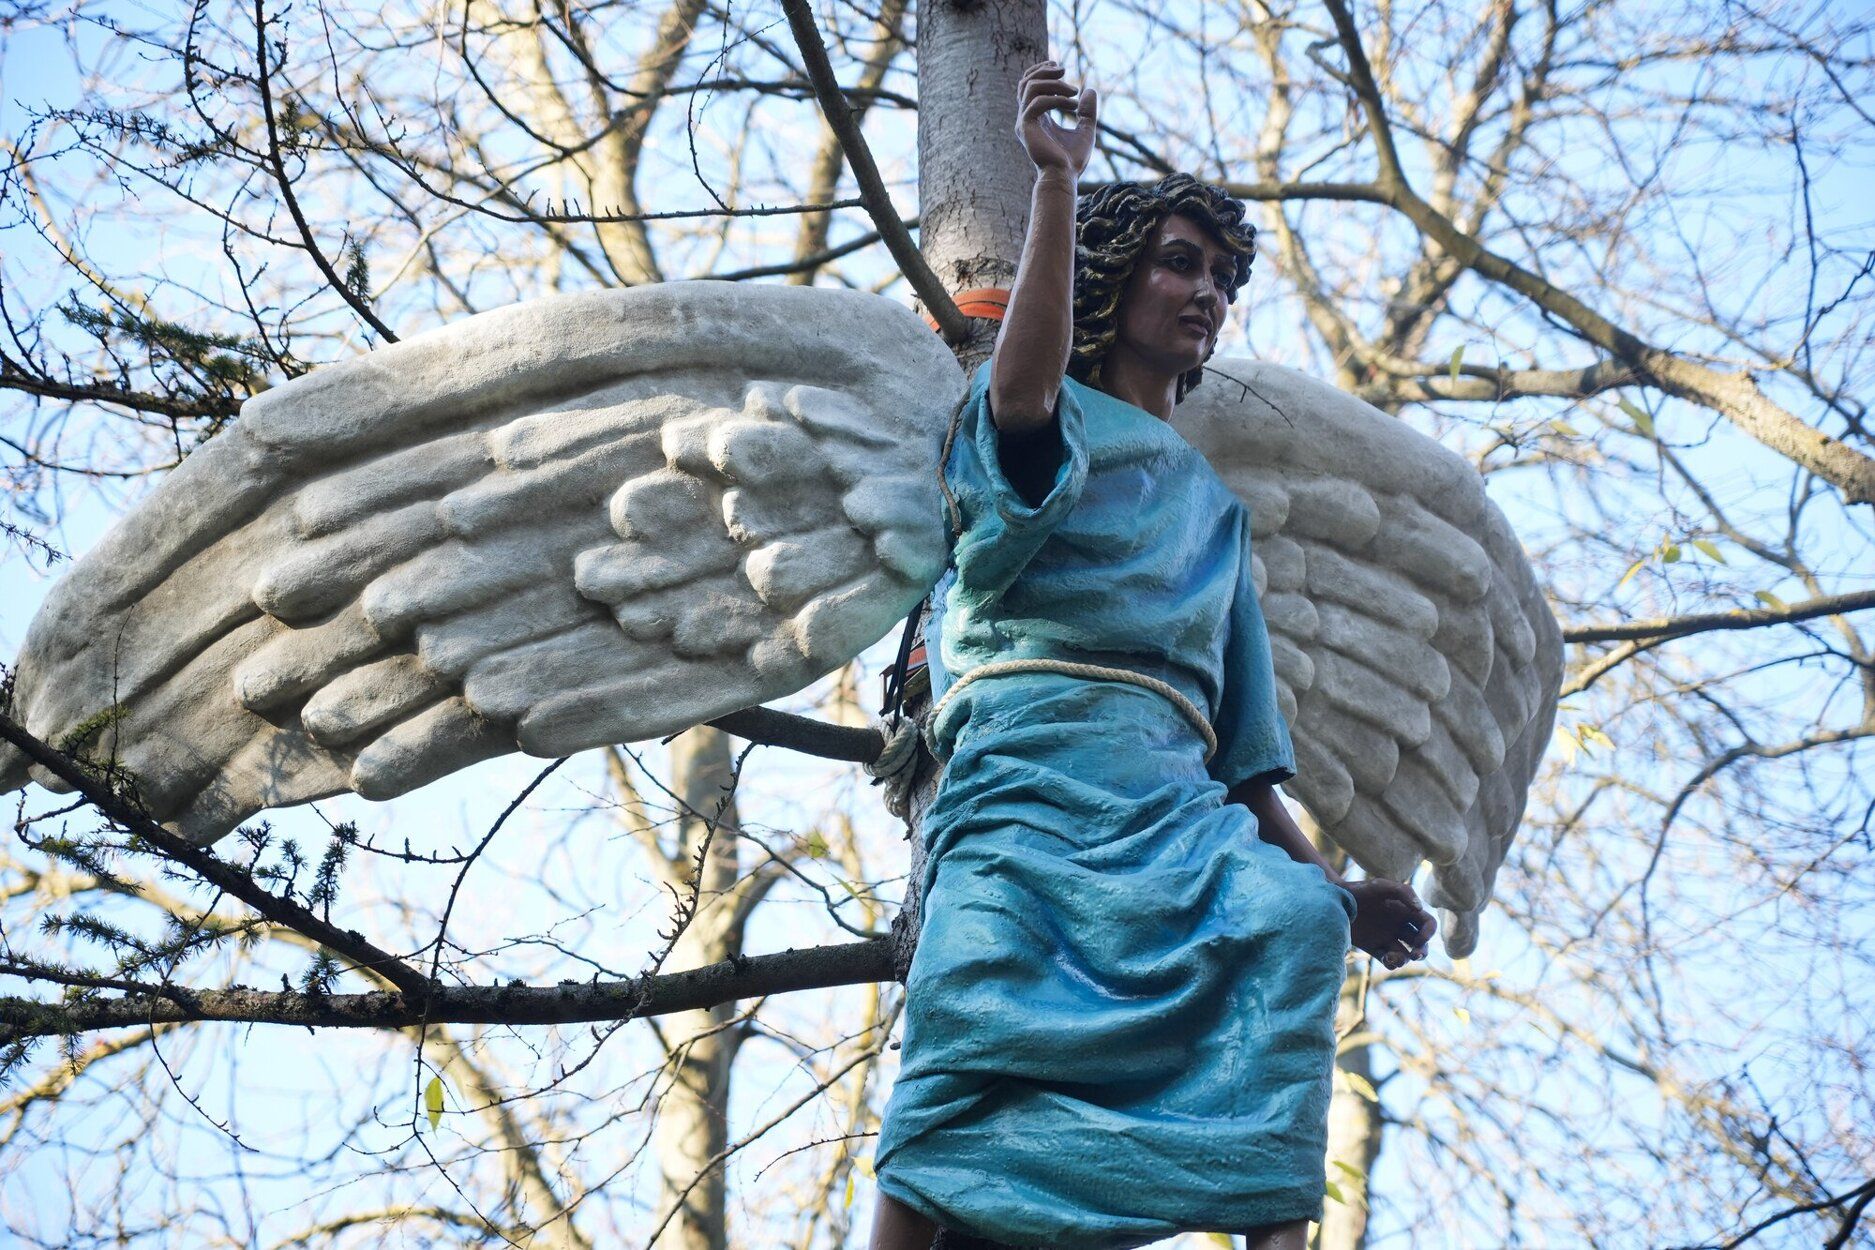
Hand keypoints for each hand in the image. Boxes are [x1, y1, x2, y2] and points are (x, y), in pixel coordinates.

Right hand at [1016, 60, 1097, 178]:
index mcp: (1037, 116)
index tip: (1059, 67)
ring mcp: (1024, 122)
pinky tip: (1073, 106)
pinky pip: (1037, 102)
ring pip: (1030, 88)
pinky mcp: (1026, 127)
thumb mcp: (1086, 130)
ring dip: (1054, 84)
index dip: (1041, 71)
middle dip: (1044, 71)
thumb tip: (1090, 90)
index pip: (1030, 85)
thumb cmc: (1072, 160)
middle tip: (1065, 71)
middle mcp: (1026, 117)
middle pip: (1026, 82)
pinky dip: (1057, 99)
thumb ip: (1087, 111)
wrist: (1065, 178)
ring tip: (1074, 91)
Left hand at [1343, 878, 1435, 968]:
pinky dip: (1392, 963)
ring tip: (1393, 957)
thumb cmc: (1359, 890)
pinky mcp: (1373, 947)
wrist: (1334, 900)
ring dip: (1405, 960)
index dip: (1429, 933)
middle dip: (1422, 952)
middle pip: (1421, 943)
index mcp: (1404, 911)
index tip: (1420, 939)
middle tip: (1415, 954)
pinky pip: (1388, 960)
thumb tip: (1419, 909)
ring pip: (1406, 955)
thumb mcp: (1381, 886)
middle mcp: (1398, 925)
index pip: (1428, 923)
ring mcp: (1386, 937)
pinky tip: (1387, 959)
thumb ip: (1404, 892)